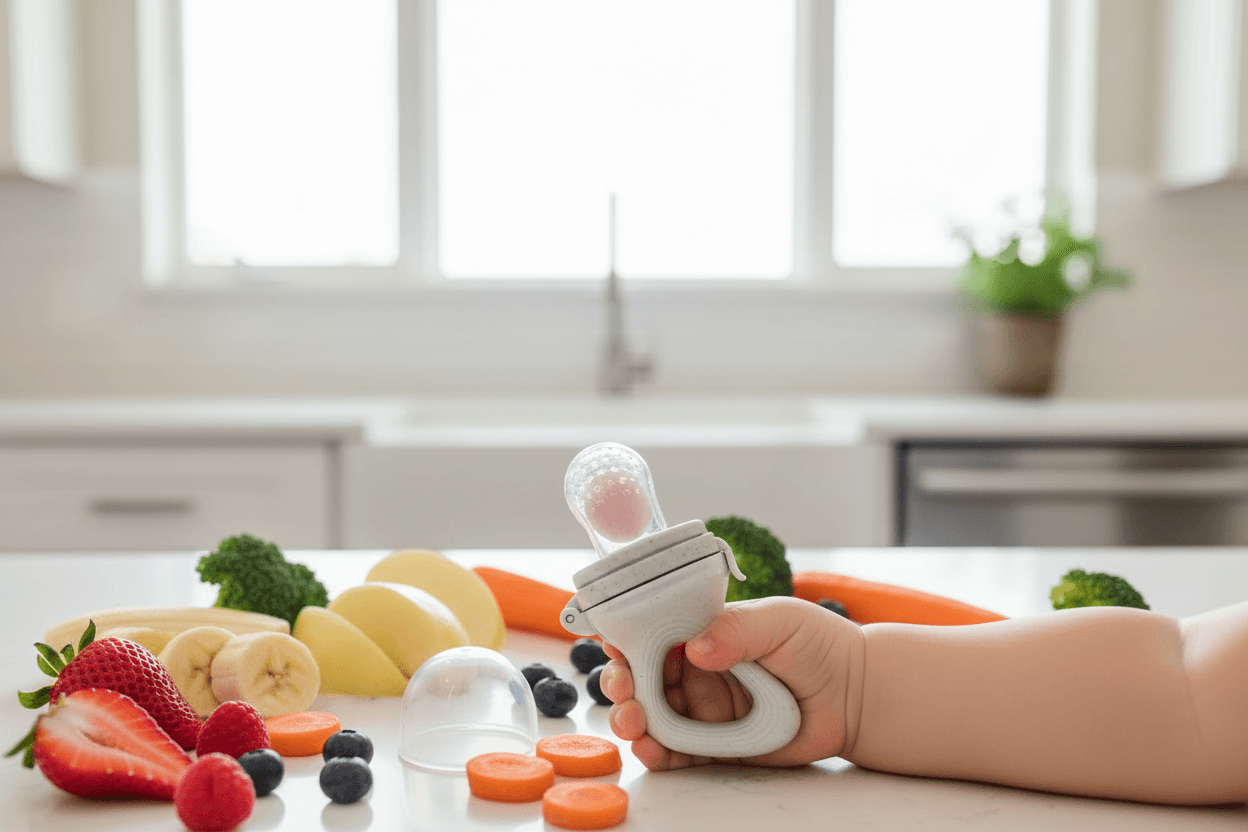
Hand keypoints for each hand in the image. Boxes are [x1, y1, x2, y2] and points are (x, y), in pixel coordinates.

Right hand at [599, 596, 863, 769]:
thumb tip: (696, 647)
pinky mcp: (717, 748)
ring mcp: (704, 711)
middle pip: (642, 678)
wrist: (856, 694)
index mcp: (702, 635)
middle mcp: (695, 673)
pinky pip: (678, 754)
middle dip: (622, 683)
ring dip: (631, 718)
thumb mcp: (780, 621)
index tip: (615, 645)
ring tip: (631, 721)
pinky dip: (656, 753)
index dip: (627, 639)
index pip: (652, 634)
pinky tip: (647, 748)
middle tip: (623, 689)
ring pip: (652, 717)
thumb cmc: (819, 644)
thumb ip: (737, 629)